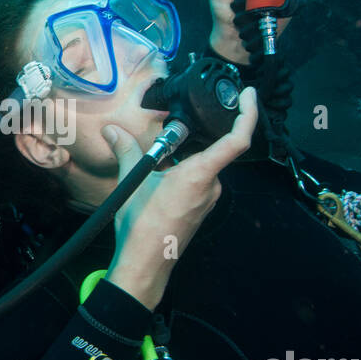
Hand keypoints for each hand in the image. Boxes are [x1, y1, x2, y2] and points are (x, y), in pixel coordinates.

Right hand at [102, 88, 258, 309]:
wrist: (146, 264)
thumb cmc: (143, 226)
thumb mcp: (133, 181)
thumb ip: (127, 150)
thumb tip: (112, 130)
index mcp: (201, 174)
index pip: (237, 139)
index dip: (247, 114)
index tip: (248, 96)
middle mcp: (211, 185)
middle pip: (215, 148)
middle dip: (197, 134)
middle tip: (176, 124)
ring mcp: (208, 198)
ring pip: (203, 165)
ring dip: (185, 155)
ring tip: (159, 152)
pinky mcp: (200, 208)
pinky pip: (197, 180)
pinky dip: (183, 170)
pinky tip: (161, 173)